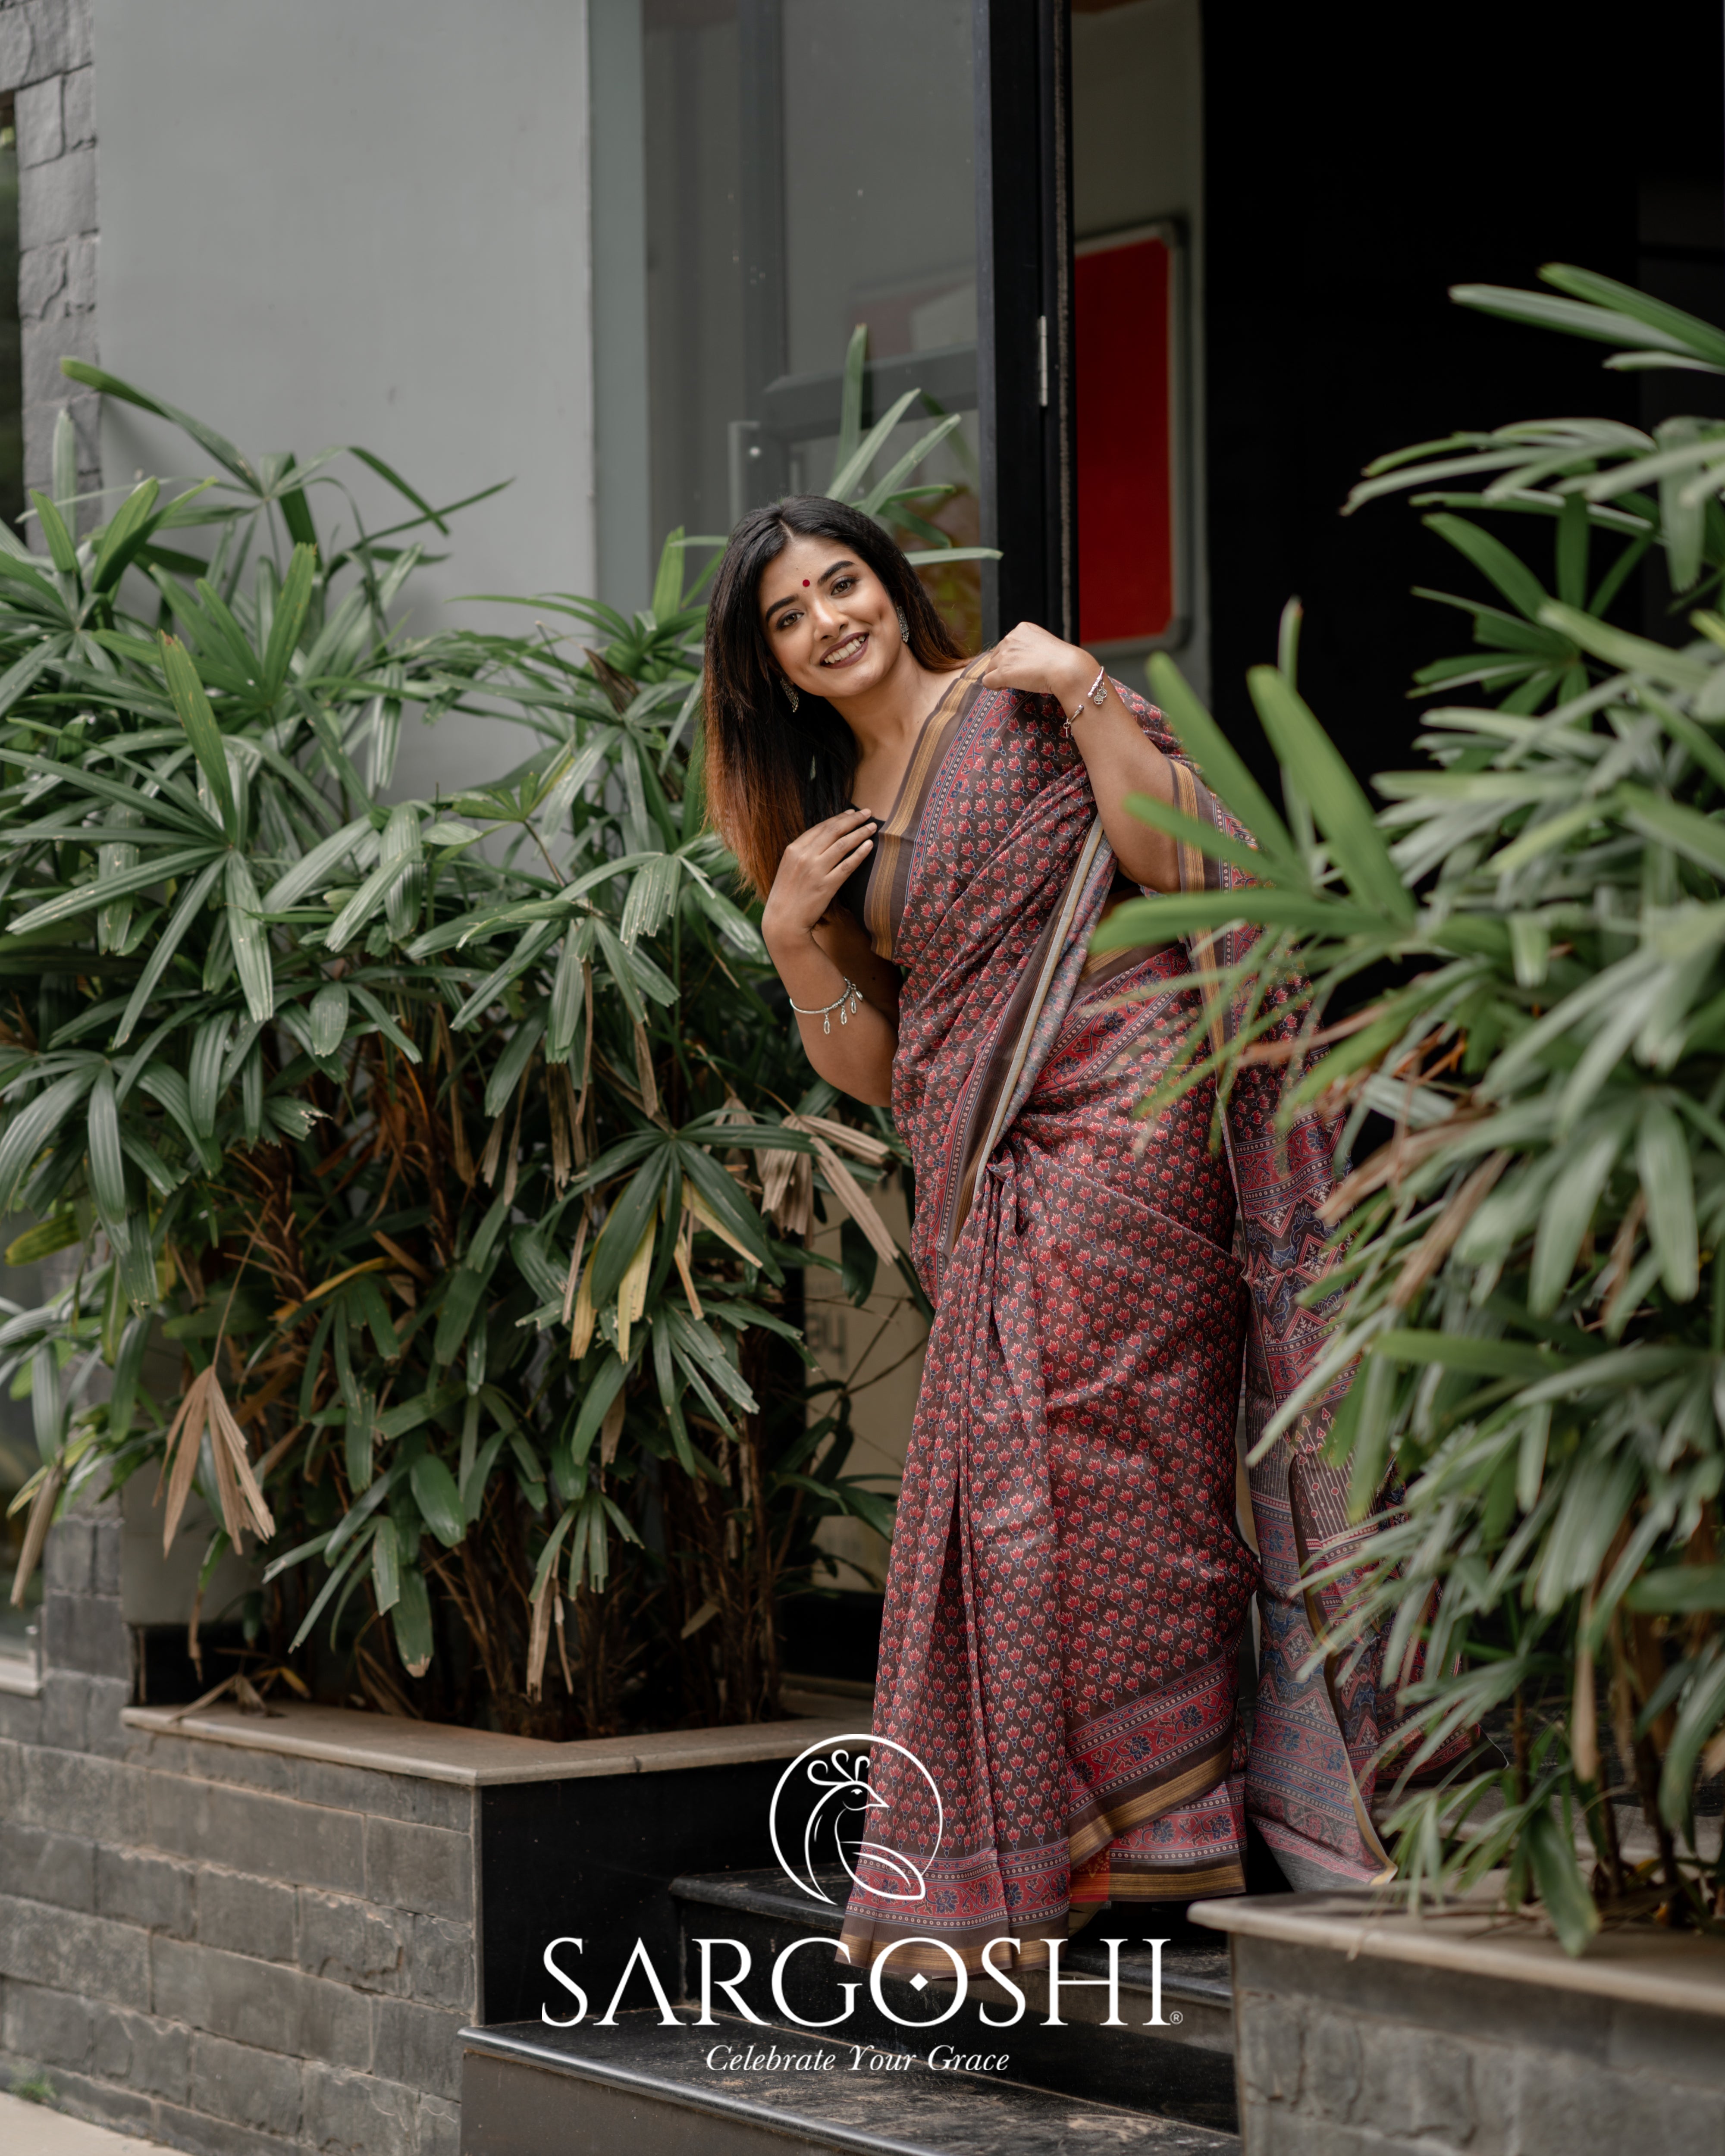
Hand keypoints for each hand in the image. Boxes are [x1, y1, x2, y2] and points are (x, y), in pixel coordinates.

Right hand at [761, 807, 876, 952]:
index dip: (839, 818)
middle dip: (853, 820)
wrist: (783, 921)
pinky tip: (869, 845)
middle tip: (867, 813)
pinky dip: (860, 853)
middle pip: (834, 831)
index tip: (851, 813)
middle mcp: (804, 857)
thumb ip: (803, 852)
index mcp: (793, 849)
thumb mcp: (789, 867)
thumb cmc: (787, 895)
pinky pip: (848, 865)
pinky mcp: (826, 886)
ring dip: (860, 833)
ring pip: (843, 845)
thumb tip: (824, 839)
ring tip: (872, 827)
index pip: (820, 827)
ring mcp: (816, 871)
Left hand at [981, 622, 1097, 716]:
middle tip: (1019, 677)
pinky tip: (1004, 688)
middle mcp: (1010, 638)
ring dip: (998, 677)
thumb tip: (1022, 662)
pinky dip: (993, 687)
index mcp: (1022, 629)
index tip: (1022, 666)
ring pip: (990, 669)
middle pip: (995, 656)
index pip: (1006, 645)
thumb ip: (1030, 648)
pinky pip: (987, 681)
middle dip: (1003, 667)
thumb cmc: (1062, 661)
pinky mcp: (1002, 672)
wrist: (1067, 669)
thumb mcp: (1044, 645)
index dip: (1011, 658)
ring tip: (1015, 683)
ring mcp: (1005, 655)